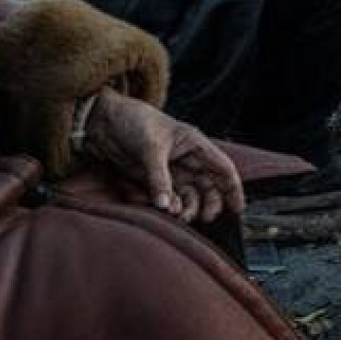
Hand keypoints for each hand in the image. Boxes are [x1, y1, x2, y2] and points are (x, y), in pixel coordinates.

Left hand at [82, 88, 243, 223]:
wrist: (103, 122)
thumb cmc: (132, 121)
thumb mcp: (150, 148)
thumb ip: (159, 179)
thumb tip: (167, 206)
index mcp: (194, 144)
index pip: (223, 169)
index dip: (233, 189)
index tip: (237, 210)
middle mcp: (187, 160)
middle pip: (209, 188)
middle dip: (209, 205)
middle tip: (202, 218)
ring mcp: (171, 172)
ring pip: (190, 197)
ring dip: (188, 209)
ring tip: (178, 216)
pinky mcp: (154, 181)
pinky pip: (169, 200)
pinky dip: (169, 207)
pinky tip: (163, 209)